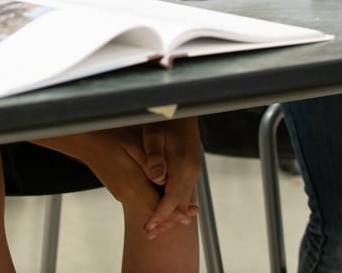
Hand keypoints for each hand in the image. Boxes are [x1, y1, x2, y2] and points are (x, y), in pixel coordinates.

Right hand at [40, 125, 197, 237]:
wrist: (85, 140)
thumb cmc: (111, 137)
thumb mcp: (133, 145)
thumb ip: (150, 164)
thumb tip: (165, 180)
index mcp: (131, 184)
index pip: (158, 206)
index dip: (176, 211)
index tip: (192, 213)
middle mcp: (126, 193)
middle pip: (154, 212)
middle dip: (173, 215)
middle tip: (194, 214)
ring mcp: (121, 193)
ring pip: (147, 208)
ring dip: (164, 211)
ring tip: (184, 211)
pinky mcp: (119, 190)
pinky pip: (140, 202)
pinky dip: (154, 204)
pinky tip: (164, 199)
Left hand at [135, 118, 201, 237]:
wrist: (184, 107)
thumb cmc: (165, 119)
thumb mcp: (154, 134)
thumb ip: (154, 157)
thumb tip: (156, 178)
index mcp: (182, 166)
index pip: (171, 199)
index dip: (159, 215)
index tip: (148, 227)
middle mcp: (191, 171)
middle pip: (179, 205)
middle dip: (165, 221)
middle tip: (148, 234)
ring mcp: (192, 170)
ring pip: (183, 200)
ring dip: (170, 215)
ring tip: (154, 228)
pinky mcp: (190, 167)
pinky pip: (183, 191)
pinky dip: (175, 204)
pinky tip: (165, 210)